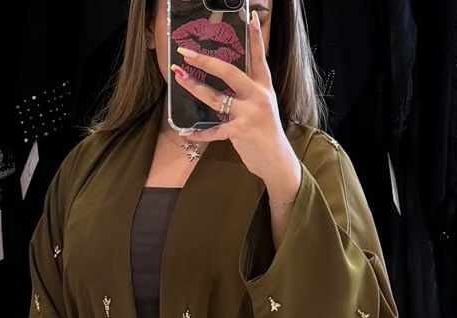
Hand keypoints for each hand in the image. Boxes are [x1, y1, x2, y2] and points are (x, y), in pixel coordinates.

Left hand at [172, 11, 301, 202]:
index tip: (250, 17)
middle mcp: (257, 97)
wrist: (277, 161)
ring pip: (216, 98)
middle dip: (206, 61)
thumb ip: (248, 94)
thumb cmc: (267, 134)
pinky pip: (214, 131)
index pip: (259, 58)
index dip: (255, 38)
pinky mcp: (239, 132)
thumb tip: (226, 85)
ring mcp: (248, 114)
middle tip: (187, 52)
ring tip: (179, 77)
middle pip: (229, 73)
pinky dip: (198, 133)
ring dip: (195, 87)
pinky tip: (185, 133)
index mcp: (264, 88)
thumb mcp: (264, 108)